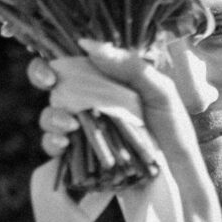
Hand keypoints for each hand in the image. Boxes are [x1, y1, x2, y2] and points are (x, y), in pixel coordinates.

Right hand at [30, 42, 215, 200]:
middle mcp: (92, 102)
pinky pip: (56, 148)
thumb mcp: (161, 92)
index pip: (75, 60)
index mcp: (109, 81)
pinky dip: (53, 144)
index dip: (56, 57)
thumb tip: (88, 45)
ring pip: (51, 116)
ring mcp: (85, 130)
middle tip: (48, 82)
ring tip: (68, 125)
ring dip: (50, 116)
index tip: (54, 63)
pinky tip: (63, 144)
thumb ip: (130, 66)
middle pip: (54, 83)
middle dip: (41, 76)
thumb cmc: (175, 131)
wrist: (179, 177)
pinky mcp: (81, 157)